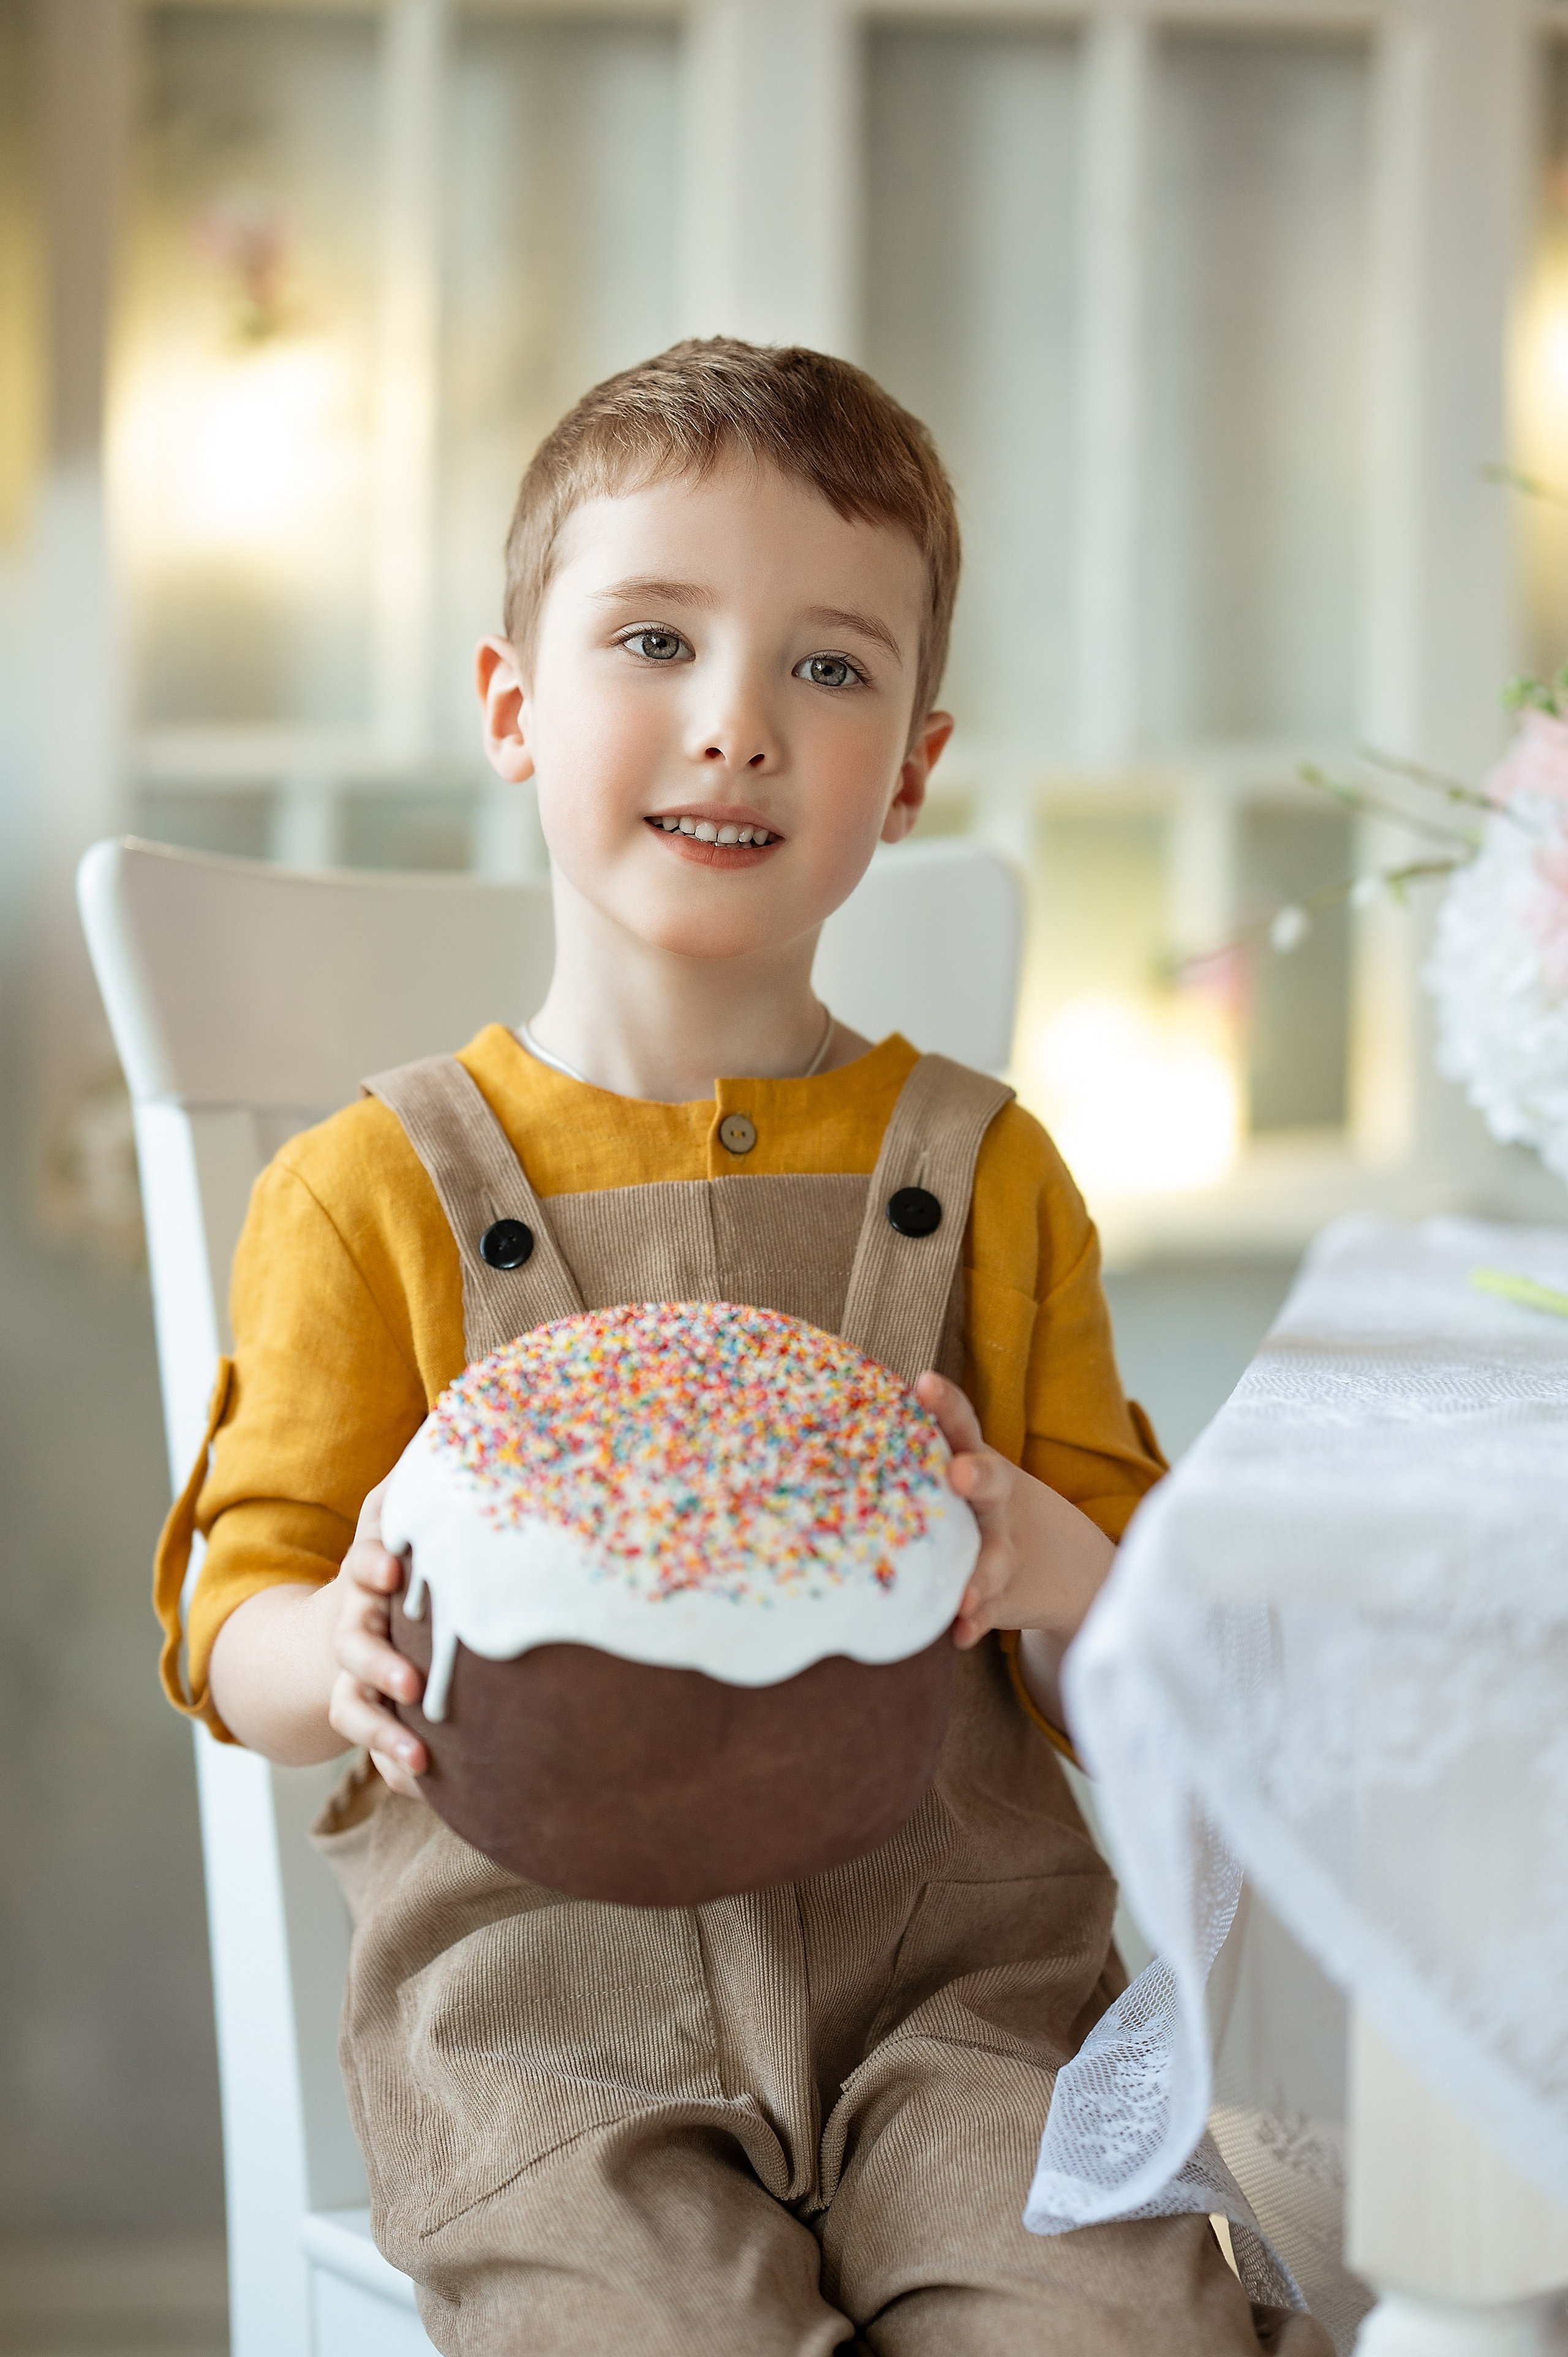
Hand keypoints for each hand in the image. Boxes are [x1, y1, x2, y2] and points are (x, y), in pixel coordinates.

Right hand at [326, 1478, 428, 1798]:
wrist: (338, 1629)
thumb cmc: (391, 1567)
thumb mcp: (390, 1524)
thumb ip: (409, 1489)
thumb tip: (448, 1419)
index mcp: (367, 1577)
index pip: (362, 1564)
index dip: (373, 1564)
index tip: (392, 1568)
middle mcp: (354, 1630)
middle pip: (355, 1646)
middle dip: (377, 1663)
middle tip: (407, 1681)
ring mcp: (353, 1681)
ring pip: (357, 1709)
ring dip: (385, 1732)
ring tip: (419, 1758)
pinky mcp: (364, 1717)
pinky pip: (375, 1746)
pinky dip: (396, 1766)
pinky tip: (425, 1784)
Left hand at [917, 1371, 1114, 1726]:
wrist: (1065, 1563)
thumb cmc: (980, 1504)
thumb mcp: (962, 1471)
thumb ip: (912, 1451)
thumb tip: (819, 1414)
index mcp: (976, 1462)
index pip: (963, 1425)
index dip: (946, 1403)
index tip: (924, 1382)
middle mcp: (995, 1502)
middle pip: (992, 1482)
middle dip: (977, 1476)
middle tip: (959, 1473)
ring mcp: (1006, 1548)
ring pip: (996, 1557)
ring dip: (980, 1573)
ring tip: (965, 1593)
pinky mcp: (1007, 1591)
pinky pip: (993, 1609)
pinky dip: (977, 1620)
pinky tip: (960, 1633)